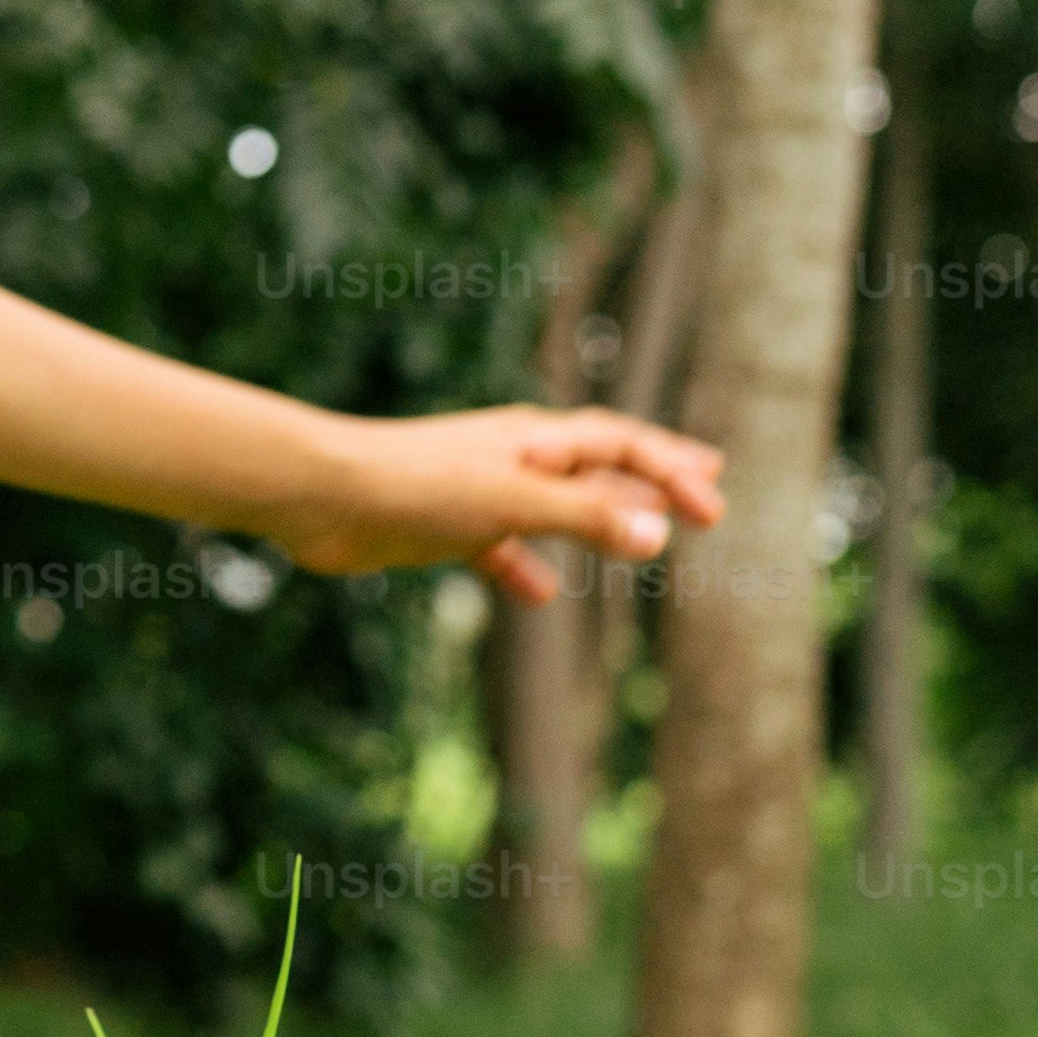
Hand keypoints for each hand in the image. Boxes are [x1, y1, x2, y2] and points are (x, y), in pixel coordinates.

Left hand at [266, 403, 728, 604]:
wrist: (322, 495)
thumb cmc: (416, 485)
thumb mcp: (513, 502)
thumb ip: (585, 518)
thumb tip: (660, 534)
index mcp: (536, 439)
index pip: (623, 446)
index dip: (672, 471)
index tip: (714, 506)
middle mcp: (513, 457)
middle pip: (598, 467)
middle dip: (652, 482)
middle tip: (704, 491)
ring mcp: (478, 491)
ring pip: (554, 506)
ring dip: (600, 522)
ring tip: (640, 538)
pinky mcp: (443, 526)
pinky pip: (500, 547)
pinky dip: (527, 567)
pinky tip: (541, 597)